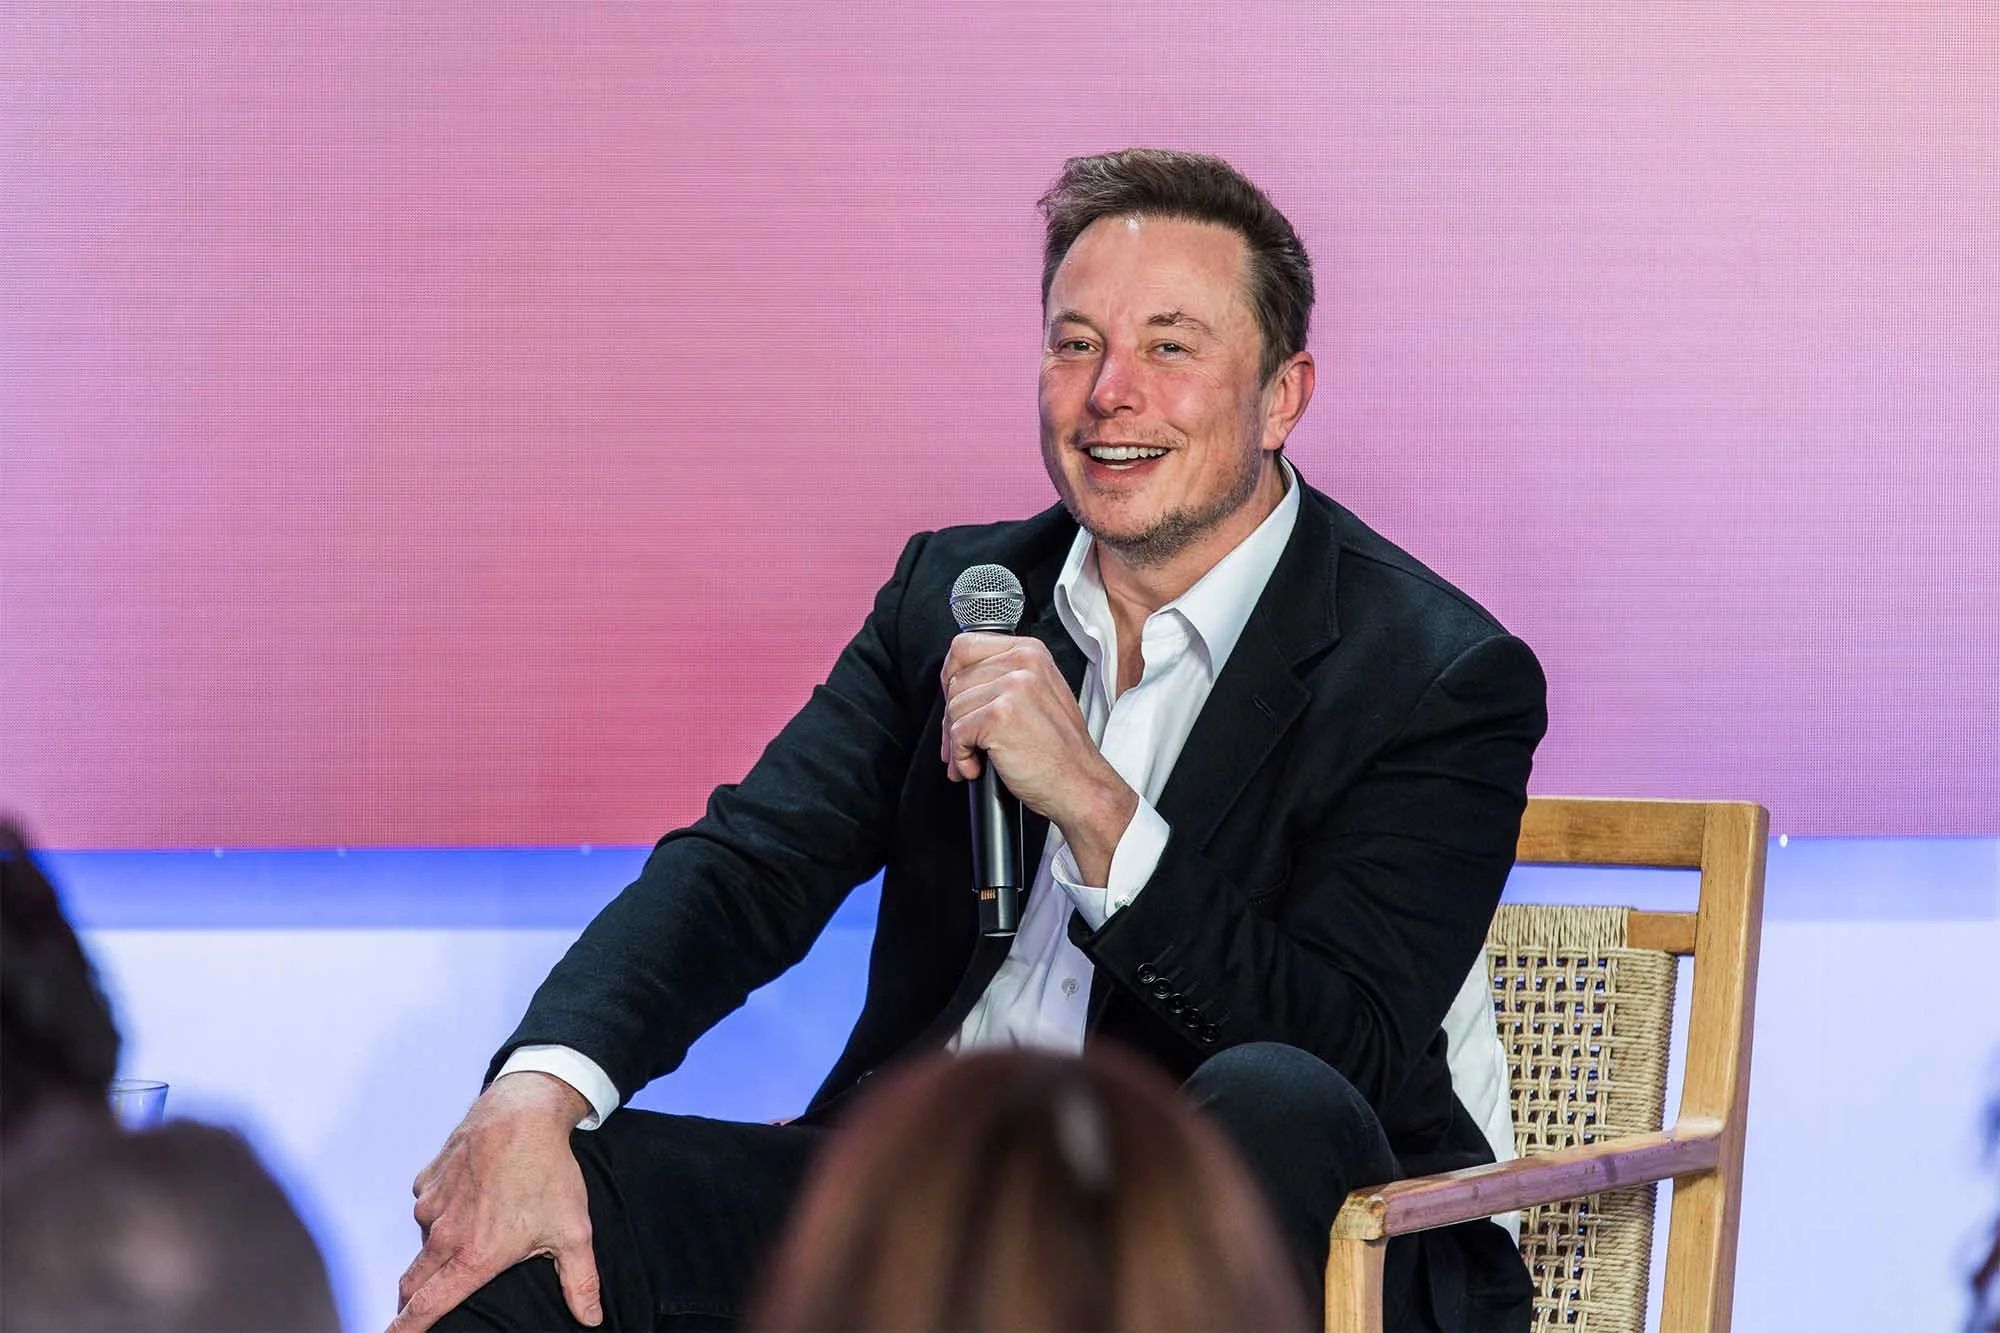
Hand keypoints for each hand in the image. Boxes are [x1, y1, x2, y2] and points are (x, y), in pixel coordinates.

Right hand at [391, 1072, 601, 1330]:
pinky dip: (441, 1211)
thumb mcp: (573, 1231)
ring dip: (436, 1249)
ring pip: (423, 1242)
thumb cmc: (549, 1172)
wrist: (523, 1112)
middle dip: (412, 1301)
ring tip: (471, 1234)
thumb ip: (580, 1282)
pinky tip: (470, 1197)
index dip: (406, 1329)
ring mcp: (431, 1205)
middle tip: (420, 1309)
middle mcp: (443, 1235)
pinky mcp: (427, 1180)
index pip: (427, 1307)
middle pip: (413, 1283)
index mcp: (474, 1256)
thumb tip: (592, 1319)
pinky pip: (428, 1206)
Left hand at [940, 632, 1137, 883]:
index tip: (952, 702)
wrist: (1079, 784)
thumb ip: (1003, 678)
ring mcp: (1013, 688)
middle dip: (951, 718)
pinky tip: (977, 767)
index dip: (950, 677)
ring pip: (953, 709)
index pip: (965, 647)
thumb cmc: (1059, 749)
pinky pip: (957, 733)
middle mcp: (1022, 663)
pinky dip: (961, 757)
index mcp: (1029, 652)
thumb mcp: (1039, 694)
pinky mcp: (999, 716)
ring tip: (974, 758)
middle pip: (955, 681)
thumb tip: (957, 683)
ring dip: (955, 742)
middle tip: (962, 743)